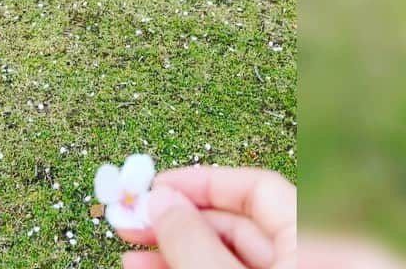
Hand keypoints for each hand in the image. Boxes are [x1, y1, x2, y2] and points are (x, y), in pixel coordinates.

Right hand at [116, 166, 295, 268]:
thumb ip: (195, 243)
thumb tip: (160, 201)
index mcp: (314, 242)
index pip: (256, 188)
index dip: (203, 182)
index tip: (157, 185)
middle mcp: (305, 257)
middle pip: (234, 222)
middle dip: (178, 220)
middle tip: (132, 218)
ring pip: (224, 253)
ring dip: (173, 246)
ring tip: (128, 249)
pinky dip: (187, 268)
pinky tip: (148, 267)